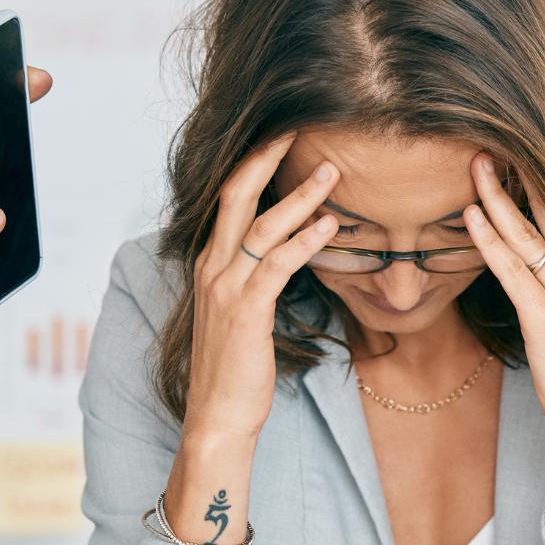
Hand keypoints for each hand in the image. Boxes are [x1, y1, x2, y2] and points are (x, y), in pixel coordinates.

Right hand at [181, 133, 338, 444]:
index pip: (229, 198)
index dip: (254, 163)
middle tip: (300, 127)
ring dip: (300, 195)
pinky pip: (277, 264)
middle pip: (235, 194)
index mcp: (210, 263)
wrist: (218, 416)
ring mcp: (226, 288)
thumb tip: (284, 252)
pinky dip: (305, 240)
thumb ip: (256, 277)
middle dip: (267, 157)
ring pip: (261, 225)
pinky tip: (331, 226)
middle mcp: (212, 267)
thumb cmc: (236, 367)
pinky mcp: (246, 312)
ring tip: (334, 170)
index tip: (284, 136)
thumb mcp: (241, 312)